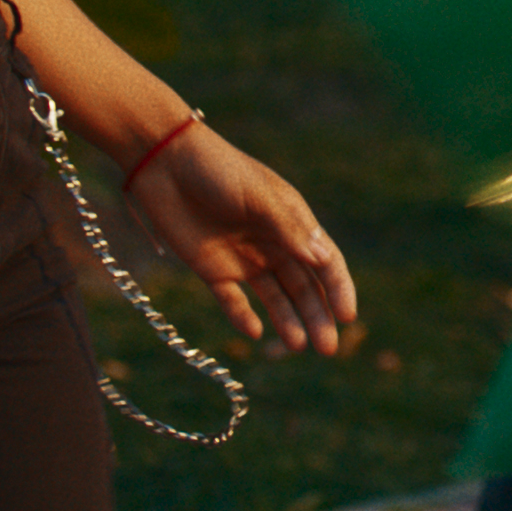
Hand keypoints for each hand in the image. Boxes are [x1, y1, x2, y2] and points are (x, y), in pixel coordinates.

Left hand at [123, 122, 358, 357]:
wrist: (163, 161)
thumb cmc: (218, 169)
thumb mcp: (258, 196)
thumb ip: (289, 228)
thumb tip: (324, 259)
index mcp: (291, 221)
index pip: (325, 261)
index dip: (338, 288)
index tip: (348, 316)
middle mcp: (272, 243)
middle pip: (303, 287)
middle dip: (317, 316)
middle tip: (328, 349)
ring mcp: (243, 258)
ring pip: (273, 298)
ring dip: (288, 321)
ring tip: (299, 347)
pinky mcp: (212, 269)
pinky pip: (232, 300)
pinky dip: (244, 317)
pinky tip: (255, 333)